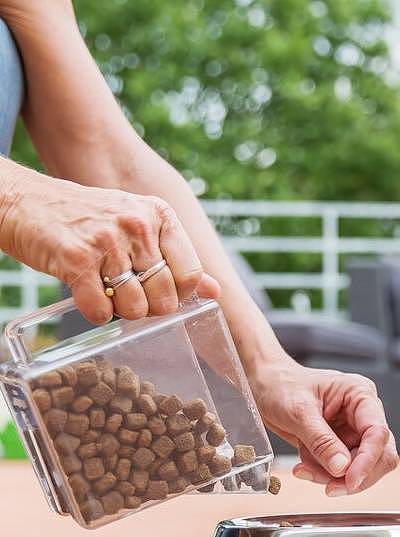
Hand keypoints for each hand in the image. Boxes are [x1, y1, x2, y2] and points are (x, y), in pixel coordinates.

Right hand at [0, 171, 218, 322]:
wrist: (27, 203)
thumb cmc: (88, 220)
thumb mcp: (138, 226)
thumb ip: (176, 258)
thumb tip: (215, 291)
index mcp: (160, 216)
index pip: (190, 273)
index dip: (179, 294)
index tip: (160, 292)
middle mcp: (138, 225)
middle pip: (166, 295)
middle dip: (149, 307)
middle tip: (128, 295)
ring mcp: (108, 241)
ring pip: (136, 307)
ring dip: (121, 311)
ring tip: (106, 291)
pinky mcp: (77, 259)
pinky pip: (101, 311)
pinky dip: (95, 314)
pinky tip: (87, 296)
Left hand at [250, 360, 397, 496]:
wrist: (265, 387)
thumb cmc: (282, 386)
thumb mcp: (299, 412)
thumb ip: (322, 441)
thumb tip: (342, 468)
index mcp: (360, 395)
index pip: (377, 432)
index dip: (368, 460)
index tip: (351, 480)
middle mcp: (363, 414)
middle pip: (380, 454)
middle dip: (355, 474)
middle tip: (330, 487)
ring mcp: (353, 431)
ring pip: (361, 467)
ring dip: (334, 477)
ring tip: (304, 470)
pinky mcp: (340, 445)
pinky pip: (341, 470)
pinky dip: (323, 475)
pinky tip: (304, 466)